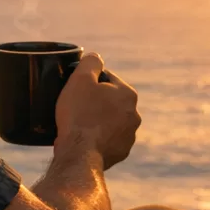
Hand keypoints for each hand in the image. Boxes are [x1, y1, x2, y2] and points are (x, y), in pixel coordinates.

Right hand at [55, 52, 140, 168]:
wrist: (80, 153)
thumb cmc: (79, 114)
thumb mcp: (80, 79)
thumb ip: (90, 63)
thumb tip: (95, 57)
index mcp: (128, 94)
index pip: (107, 78)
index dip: (88, 81)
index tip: (76, 89)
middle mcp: (134, 114)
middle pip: (109, 101)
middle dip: (95, 102)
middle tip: (75, 106)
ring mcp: (129, 136)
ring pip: (110, 121)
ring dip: (97, 120)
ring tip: (78, 124)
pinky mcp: (121, 152)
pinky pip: (107, 139)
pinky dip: (97, 138)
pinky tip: (83, 139)